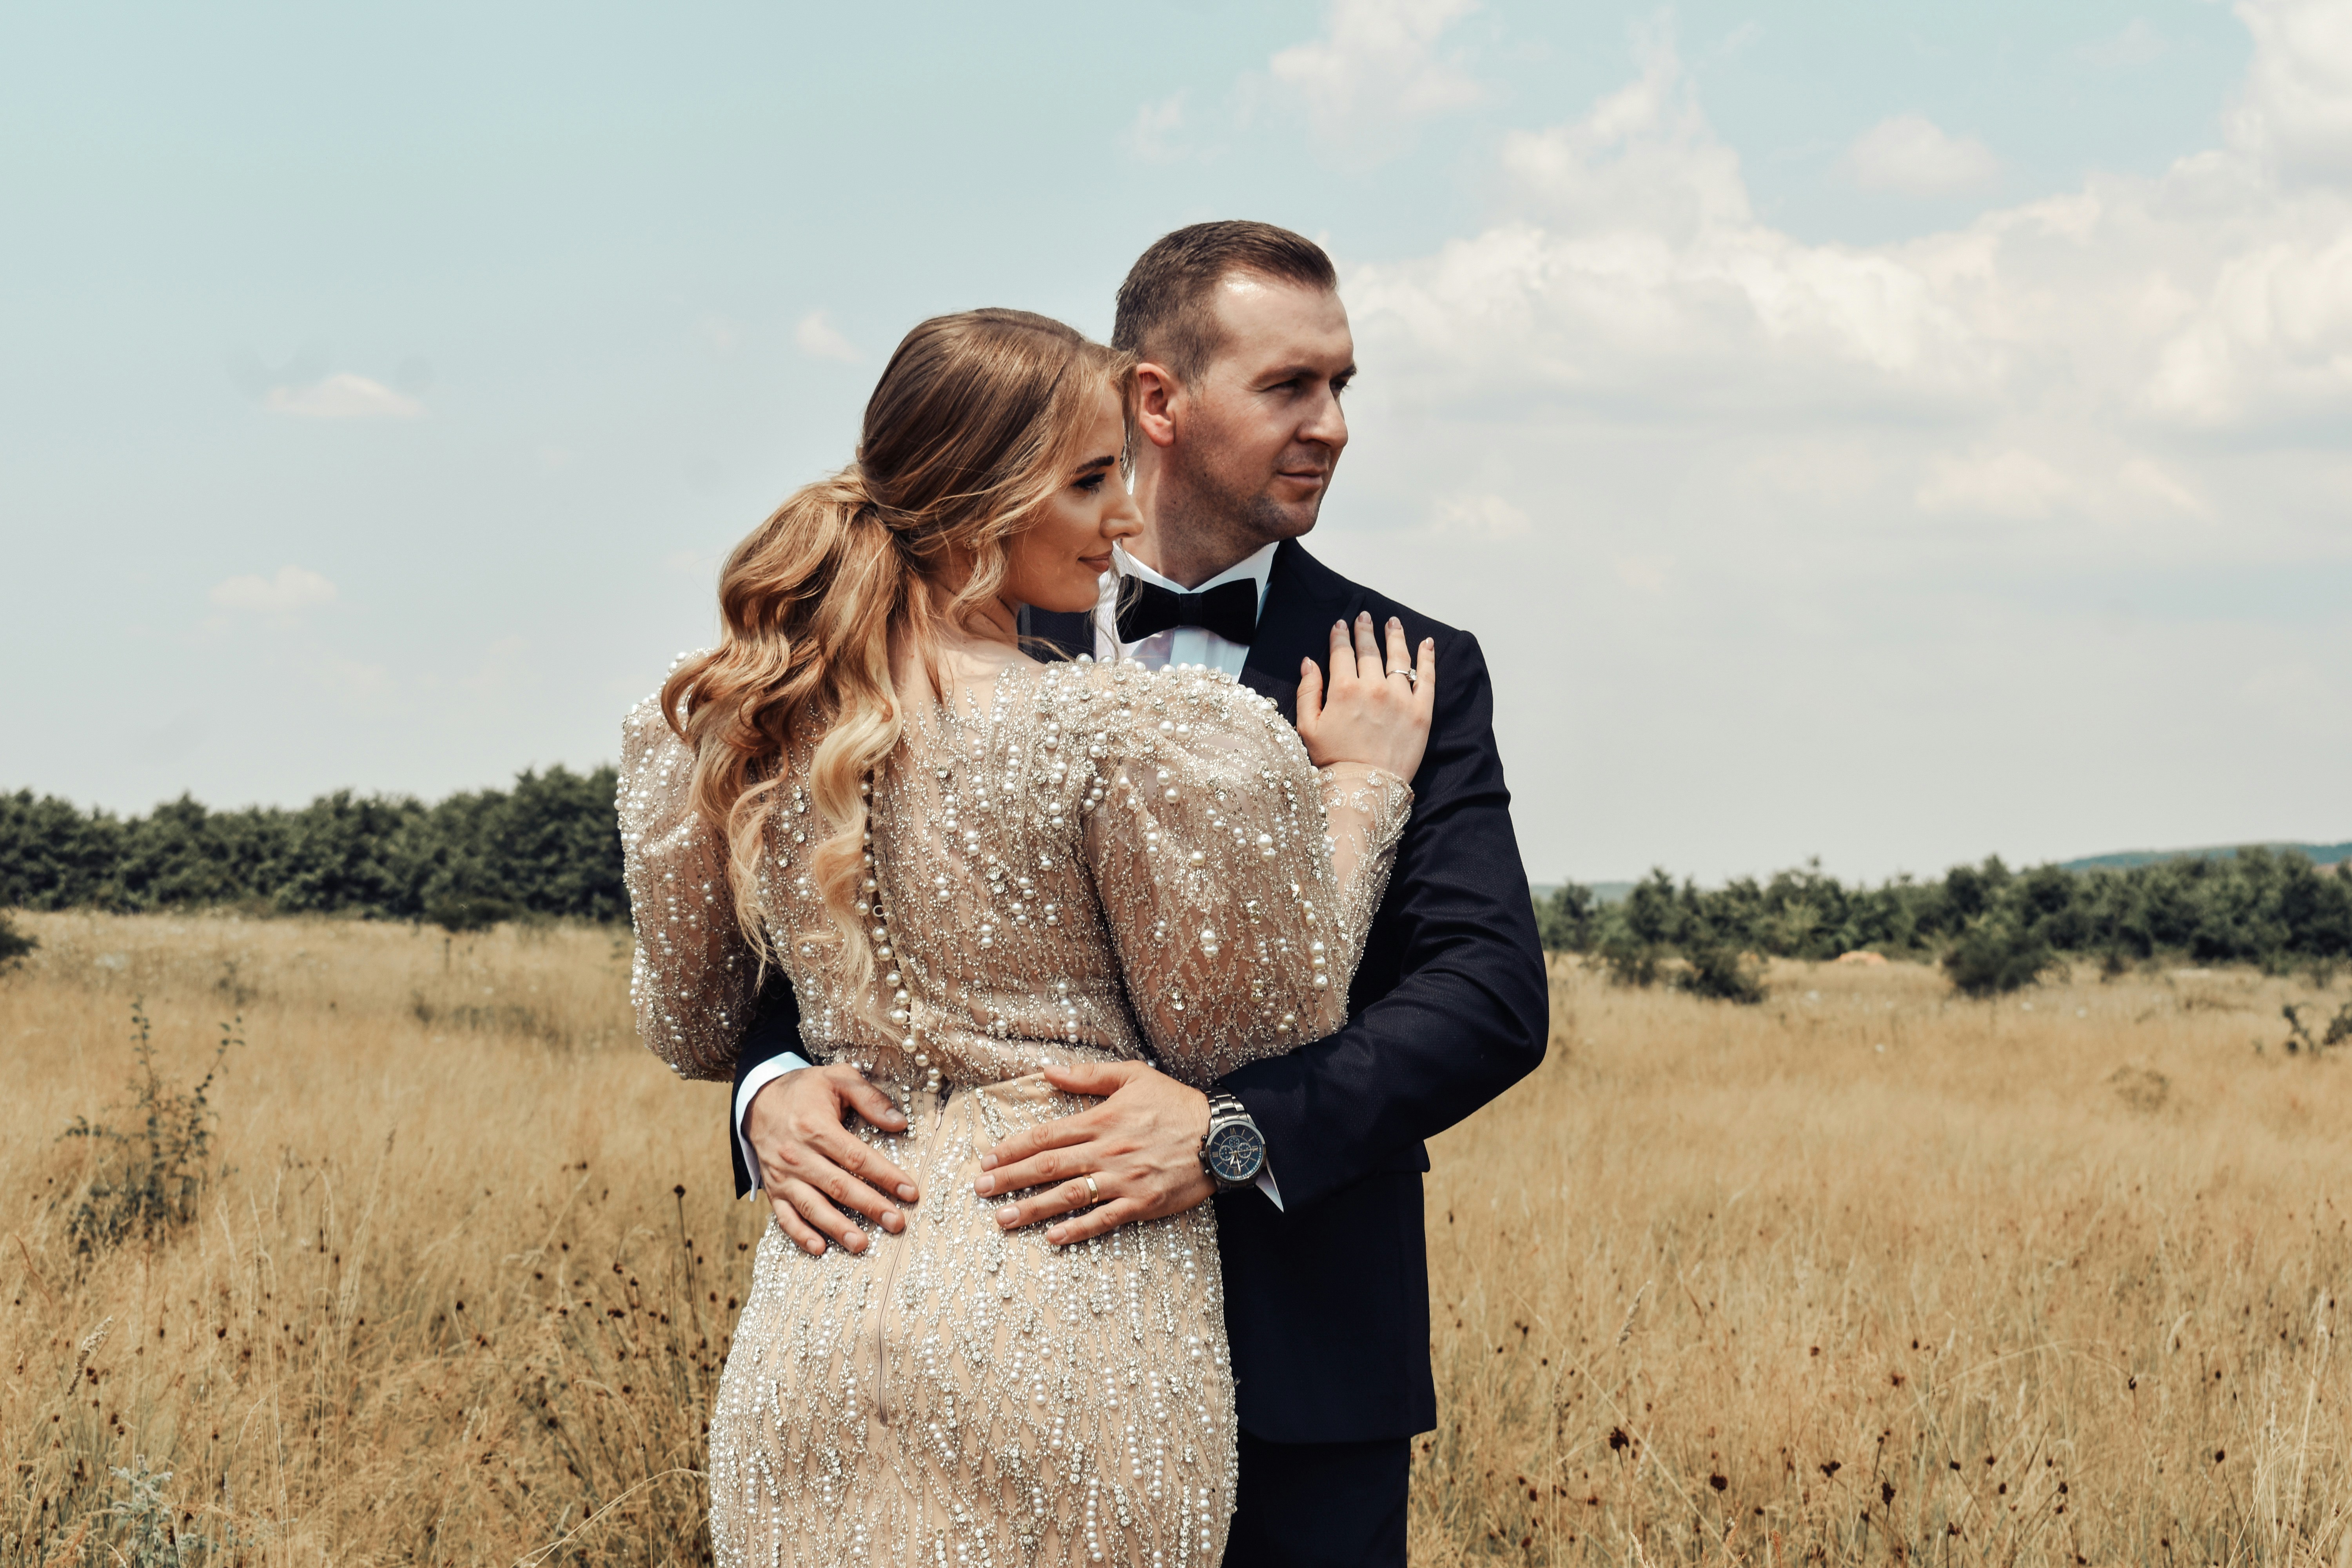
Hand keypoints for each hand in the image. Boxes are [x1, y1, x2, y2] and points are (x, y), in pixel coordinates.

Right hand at [746, 1063, 919, 1255]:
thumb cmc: (805, 1089)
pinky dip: (800, 1235)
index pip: (857, 1157)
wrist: (758, 1099)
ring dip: (837, 1227)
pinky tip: (819, 1248)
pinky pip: (784, 1216)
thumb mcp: (837, 1077)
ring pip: (812, 1206)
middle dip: (870, 1206)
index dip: (885, 1176)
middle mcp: (798, 1155)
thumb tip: (900, 1122)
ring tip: (862, 1245)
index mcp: (816, 1127)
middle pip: (838, 1186)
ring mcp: (783, 1175)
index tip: (910, 1192)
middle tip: (897, 1223)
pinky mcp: (773, 1189)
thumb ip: (869, 1097)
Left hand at [975, 1061, 1216, 1244]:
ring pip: (1070, 1195)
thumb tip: (1047, 1070)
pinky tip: (1054, 1238)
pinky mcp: (1142, 1203)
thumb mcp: (1134, 1076)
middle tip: (980, 1191)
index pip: (1046, 1135)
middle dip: (1010, 1179)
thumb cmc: (1176, 1104)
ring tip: (1003, 1219)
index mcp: (1101, 1120)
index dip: (1013, 1148)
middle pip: (1049, 1167)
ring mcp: (1123, 1180)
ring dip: (1033, 1208)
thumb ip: (1088, 1075)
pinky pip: (1104, 1219)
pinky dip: (1078, 1229)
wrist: (1223, 1136)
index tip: (987, 1159)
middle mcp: (1107, 1151)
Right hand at [1295, 612, 1435, 778]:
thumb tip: (1309, 662)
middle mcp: (1373, 687)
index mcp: (1344, 689)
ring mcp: (1400, 698)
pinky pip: (1426, 678)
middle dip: (1365, 631)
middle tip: (1364, 617)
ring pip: (1398, 657)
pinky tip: (1426, 643)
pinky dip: (1426, 658)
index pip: (1342, 653)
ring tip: (1392, 622)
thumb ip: (1308, 691)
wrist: (1365, 789)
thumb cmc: (1333, 761)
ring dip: (1394, 636)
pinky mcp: (1421, 711)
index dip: (1340, 636)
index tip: (1341, 625)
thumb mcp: (1308, 727)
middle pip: (1369, 650)